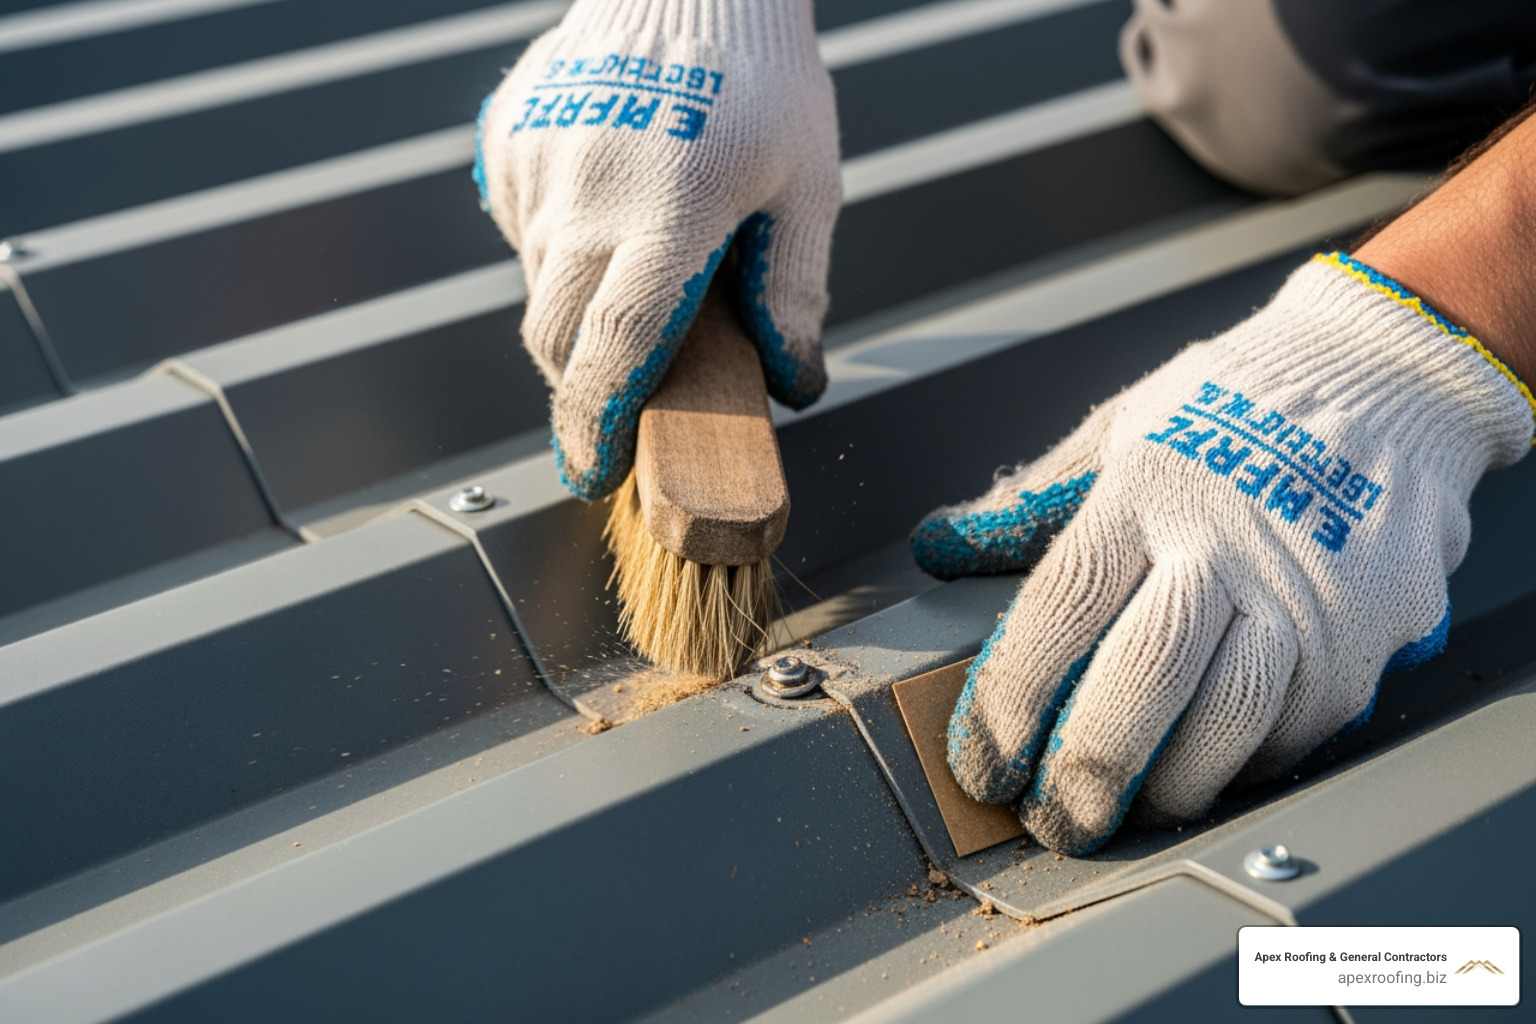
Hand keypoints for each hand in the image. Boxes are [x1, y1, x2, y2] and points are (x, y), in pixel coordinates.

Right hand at [474, 0, 839, 499]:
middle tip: (620, 402)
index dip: (601, 426)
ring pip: (537, 286)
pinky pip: (522, 229)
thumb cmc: (761, 76)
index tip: (596, 472)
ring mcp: (538, 166)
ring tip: (635, 274)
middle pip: (555, 338)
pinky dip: (558, 250)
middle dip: (581, 390)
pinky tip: (607, 214)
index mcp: (670, 215)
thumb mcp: (808, 184)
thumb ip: (794, 290)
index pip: (616, 352)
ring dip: (577, 313)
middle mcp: (588, 195)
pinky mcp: (508, 141)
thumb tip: (790, 380)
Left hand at [913, 254, 1533, 853]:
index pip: (1061, 607)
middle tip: (1052, 820)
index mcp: (1145, 489)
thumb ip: (1032, 498)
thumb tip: (940, 545)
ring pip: (1228, 725)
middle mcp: (1224, 546)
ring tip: (1127, 806)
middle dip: (1086, 770)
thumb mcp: (1122, 426)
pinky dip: (1240, 767)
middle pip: (1143, 680)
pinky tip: (1202, 766)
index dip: (1009, 697)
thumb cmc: (1235, 408)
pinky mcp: (1361, 640)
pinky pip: (1292, 733)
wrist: (1384, 382)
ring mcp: (1303, 597)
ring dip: (1166, 786)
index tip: (981, 761)